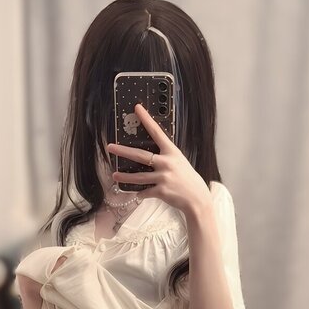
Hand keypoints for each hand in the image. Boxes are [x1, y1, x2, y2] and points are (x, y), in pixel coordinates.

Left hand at [106, 102, 210, 216]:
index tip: (137, 108)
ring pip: (139, 177)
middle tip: (110, 147)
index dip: (147, 119)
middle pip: (140, 155)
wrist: (197, 199)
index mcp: (172, 152)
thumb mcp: (179, 163)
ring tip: (114, 175)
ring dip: (125, 177)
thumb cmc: (188, 180)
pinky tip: (138, 194)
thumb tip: (149, 157)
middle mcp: (167, 163)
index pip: (157, 132)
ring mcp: (163, 177)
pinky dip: (141, 194)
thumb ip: (165, 158)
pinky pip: (145, 192)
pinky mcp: (161, 191)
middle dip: (123, 151)